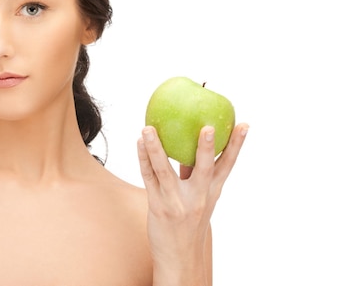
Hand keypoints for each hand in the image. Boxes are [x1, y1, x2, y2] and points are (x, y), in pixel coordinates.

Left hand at [137, 123, 247, 283]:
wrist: (179, 257)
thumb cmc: (188, 221)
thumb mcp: (199, 199)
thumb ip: (195, 175)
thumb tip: (189, 144)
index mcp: (212, 192)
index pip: (228, 165)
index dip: (236, 145)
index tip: (244, 124)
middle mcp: (198, 196)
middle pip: (204, 168)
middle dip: (207, 148)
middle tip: (208, 126)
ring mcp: (177, 202)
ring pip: (166, 170)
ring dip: (156, 148)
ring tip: (147, 128)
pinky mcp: (158, 206)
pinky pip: (148, 177)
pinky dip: (143, 159)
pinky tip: (139, 143)